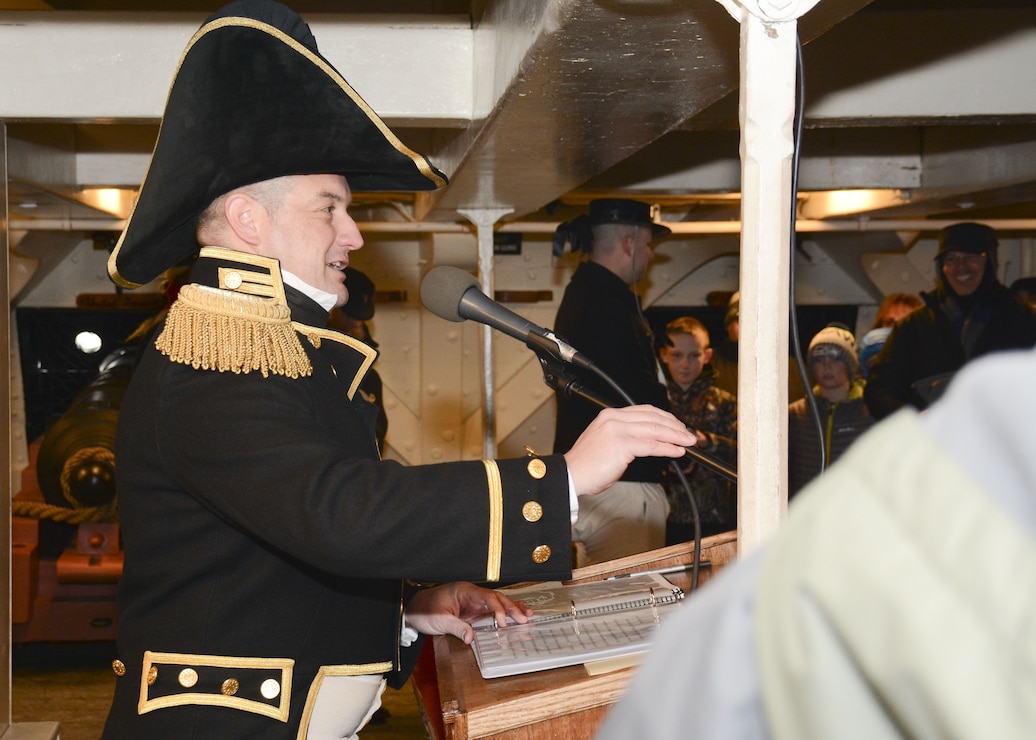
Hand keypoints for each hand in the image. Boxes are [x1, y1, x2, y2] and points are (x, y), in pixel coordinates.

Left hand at [405, 582, 532, 644]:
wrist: (414, 610)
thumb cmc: (424, 610)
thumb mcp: (438, 620)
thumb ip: (456, 627)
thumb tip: (471, 638)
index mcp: (464, 591)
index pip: (487, 597)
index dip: (498, 609)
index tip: (503, 622)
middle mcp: (471, 594)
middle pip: (496, 598)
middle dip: (511, 608)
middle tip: (525, 619)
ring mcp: (472, 602)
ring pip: (496, 603)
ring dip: (511, 609)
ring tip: (528, 615)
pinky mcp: (471, 611)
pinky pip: (490, 611)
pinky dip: (503, 613)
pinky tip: (513, 616)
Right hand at [564, 405, 695, 496]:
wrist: (570, 475)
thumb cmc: (587, 464)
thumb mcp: (607, 442)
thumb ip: (626, 436)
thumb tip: (650, 441)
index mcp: (610, 415)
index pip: (646, 411)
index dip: (666, 418)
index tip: (678, 426)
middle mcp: (614, 418)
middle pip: (654, 418)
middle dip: (675, 427)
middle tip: (689, 435)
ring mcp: (618, 430)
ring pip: (656, 430)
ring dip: (676, 436)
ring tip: (688, 443)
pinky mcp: (622, 444)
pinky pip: (652, 445)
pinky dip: (668, 448)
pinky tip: (677, 451)